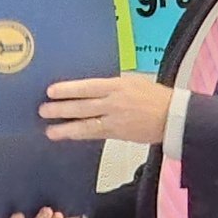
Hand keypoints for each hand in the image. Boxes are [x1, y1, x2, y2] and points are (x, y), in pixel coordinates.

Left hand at [38, 74, 171, 143]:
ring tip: (49, 130)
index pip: (88, 87)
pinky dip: (80, 135)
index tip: (51, 91)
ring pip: (86, 124)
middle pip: (83, 106)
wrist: (174, 116)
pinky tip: (68, 135)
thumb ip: (111, 85)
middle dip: (61, 109)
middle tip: (43, 110)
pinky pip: (95, 134)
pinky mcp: (119, 134)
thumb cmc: (155, 95)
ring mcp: (116, 120)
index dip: (69, 90)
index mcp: (118, 86)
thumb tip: (90, 88)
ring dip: (66, 128)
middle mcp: (114, 103)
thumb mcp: (132, 81)